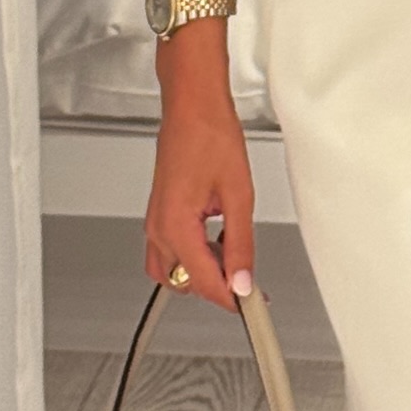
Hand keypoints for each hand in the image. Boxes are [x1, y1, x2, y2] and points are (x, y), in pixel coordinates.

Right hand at [144, 90, 255, 312]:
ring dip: (203, 272)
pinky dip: (194, 254)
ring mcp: (156, 220)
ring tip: (235, 256)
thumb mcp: (238, 194)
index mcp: (175, 226)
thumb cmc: (210, 134)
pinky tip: (219, 239)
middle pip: (184, 282)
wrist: (192, 104)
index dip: (231, 298)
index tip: (253, 306)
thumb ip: (241, 243)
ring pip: (174, 269)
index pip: (202, 282)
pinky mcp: (161, 211)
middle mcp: (159, 228)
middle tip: (249, 279)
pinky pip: (171, 249)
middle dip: (216, 285)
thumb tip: (243, 279)